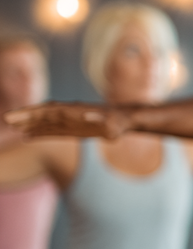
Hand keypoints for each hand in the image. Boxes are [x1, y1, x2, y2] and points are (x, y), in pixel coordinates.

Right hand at [4, 102, 132, 138]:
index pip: (48, 111)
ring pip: (44, 122)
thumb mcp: (113, 125)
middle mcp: (68, 114)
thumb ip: (102, 123)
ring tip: (12, 128)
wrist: (124, 120)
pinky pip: (51, 130)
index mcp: (74, 111)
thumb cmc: (119, 124)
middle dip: (25, 116)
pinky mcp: (71, 128)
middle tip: (6, 120)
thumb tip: (90, 118)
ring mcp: (68, 121)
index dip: (32, 113)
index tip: (17, 116)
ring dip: (29, 124)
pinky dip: (39, 133)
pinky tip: (27, 137)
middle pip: (42, 114)